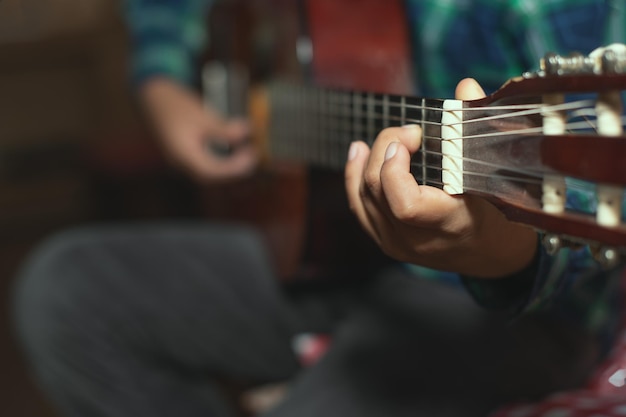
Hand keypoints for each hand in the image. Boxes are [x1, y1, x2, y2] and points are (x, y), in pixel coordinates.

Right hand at [139, 77, 256, 180]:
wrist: (152, 96)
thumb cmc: (174, 104)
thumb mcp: (201, 115)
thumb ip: (223, 128)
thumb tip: (247, 132)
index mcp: (182, 155)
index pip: (211, 171)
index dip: (233, 168)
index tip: (251, 156)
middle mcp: (180, 163)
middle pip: (210, 176)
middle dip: (234, 169)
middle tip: (253, 156)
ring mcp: (181, 160)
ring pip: (208, 171)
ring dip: (228, 166)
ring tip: (246, 153)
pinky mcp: (185, 155)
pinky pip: (205, 164)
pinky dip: (221, 160)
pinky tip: (233, 150)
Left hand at [344, 78, 536, 277]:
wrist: (491, 257)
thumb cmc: (499, 216)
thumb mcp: (498, 177)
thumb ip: (478, 130)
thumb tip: (465, 86)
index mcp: (449, 224)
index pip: (405, 204)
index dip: (395, 168)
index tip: (413, 137)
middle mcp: (417, 240)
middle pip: (378, 192)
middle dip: (385, 150)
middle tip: (407, 132)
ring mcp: (397, 245)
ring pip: (363, 199)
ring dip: (366, 162)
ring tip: (377, 139)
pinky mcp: (386, 243)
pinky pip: (360, 209)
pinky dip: (355, 179)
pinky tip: (359, 154)